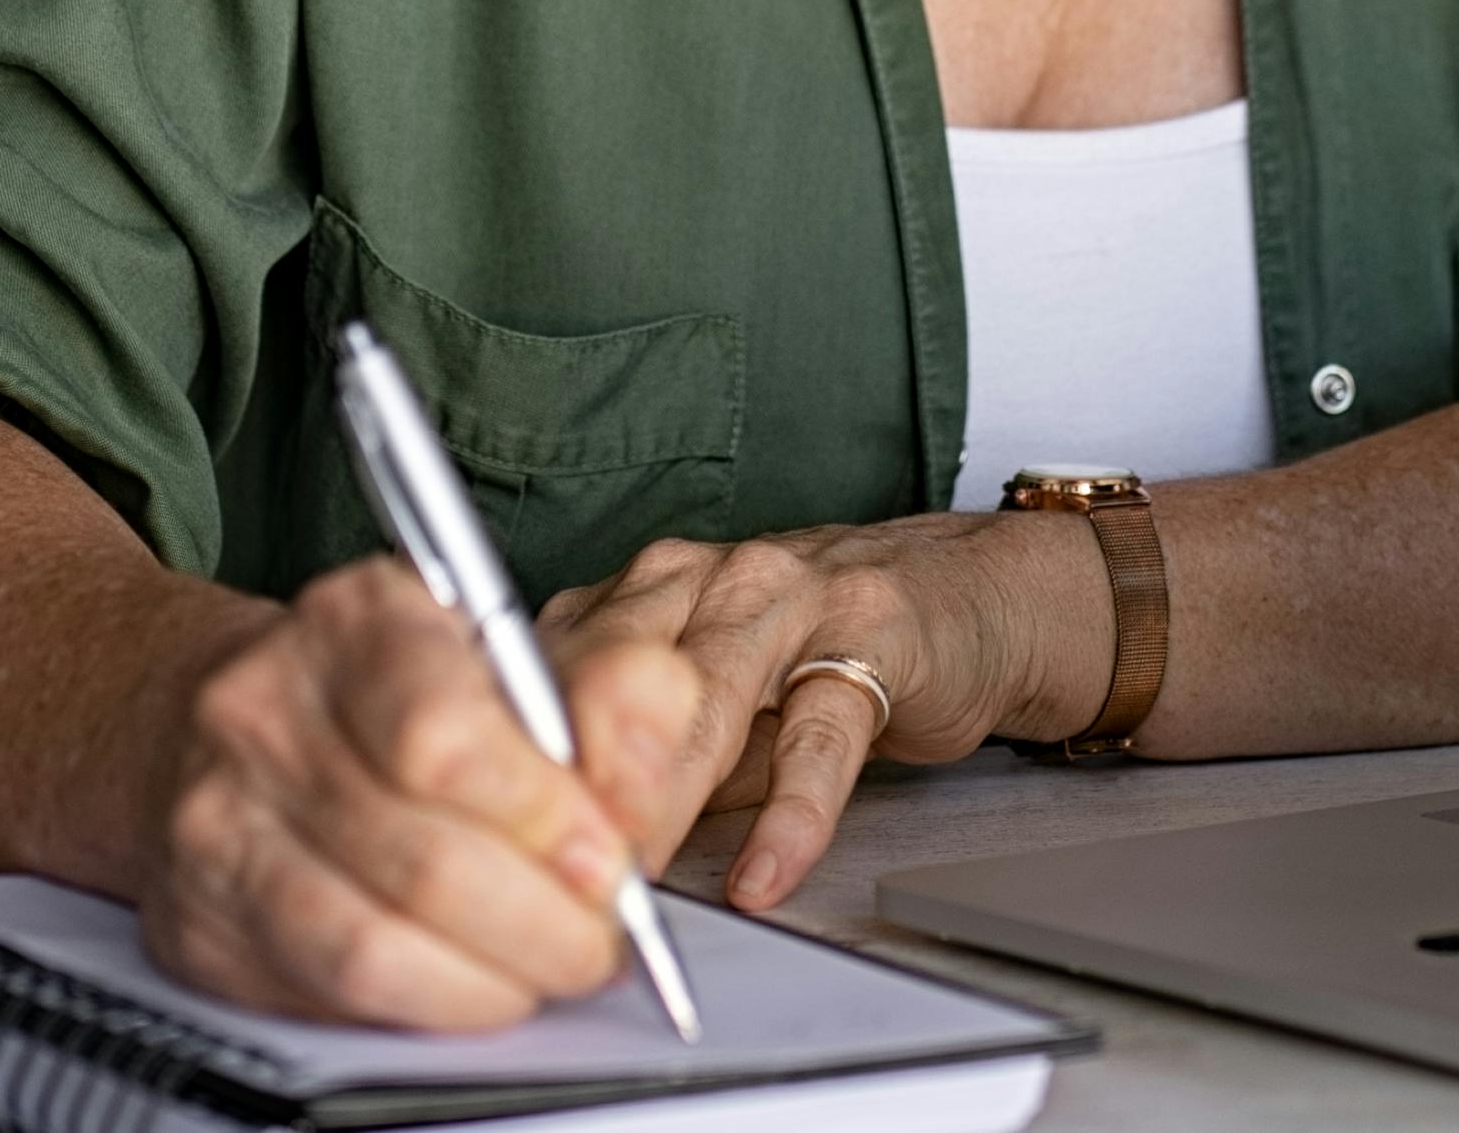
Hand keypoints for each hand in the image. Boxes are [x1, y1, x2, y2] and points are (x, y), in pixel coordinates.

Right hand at [128, 554, 702, 1030]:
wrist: (220, 720)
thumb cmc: (386, 690)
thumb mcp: (507, 653)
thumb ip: (608, 699)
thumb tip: (648, 782)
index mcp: (354, 621)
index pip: (442, 736)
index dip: (545, 819)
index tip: (609, 860)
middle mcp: (263, 713)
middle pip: (422, 861)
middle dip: (544, 925)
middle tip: (598, 938)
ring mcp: (218, 824)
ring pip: (373, 947)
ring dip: (492, 982)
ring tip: (544, 966)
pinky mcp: (201, 924)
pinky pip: (330, 997)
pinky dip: (426, 1007)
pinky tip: (469, 983)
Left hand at [546, 510, 1103, 910]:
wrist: (964, 595)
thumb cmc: (821, 655)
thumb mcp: (710, 704)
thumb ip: (637, 759)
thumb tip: (552, 852)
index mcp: (644, 591)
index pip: (553, 671)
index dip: (518, 763)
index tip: (494, 847)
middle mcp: (705, 579)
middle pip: (613, 677)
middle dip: (577, 784)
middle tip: (553, 877)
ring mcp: (790, 599)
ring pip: (704, 696)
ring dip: (662, 795)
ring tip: (637, 879)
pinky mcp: (873, 638)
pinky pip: (820, 735)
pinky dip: (791, 815)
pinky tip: (766, 872)